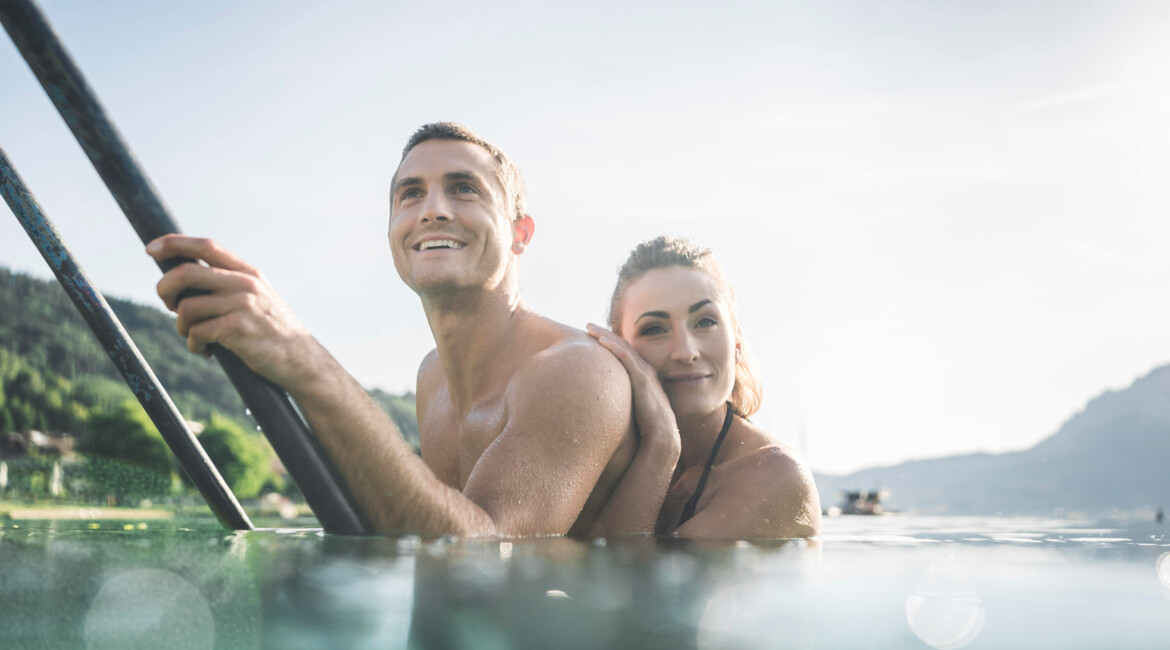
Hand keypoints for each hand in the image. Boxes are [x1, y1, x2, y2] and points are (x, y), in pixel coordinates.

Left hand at [147, 235, 321, 386]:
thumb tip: (182, 279)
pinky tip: (206, 352)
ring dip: (181, 326)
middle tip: (168, 306)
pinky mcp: (238, 329)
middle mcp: (244, 283)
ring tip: (194, 337)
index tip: (151, 249)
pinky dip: (193, 345)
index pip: (206, 246)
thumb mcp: (256, 297)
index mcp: (247, 272)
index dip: (175, 244)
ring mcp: (242, 305)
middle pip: (185, 273)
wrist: (300, 359)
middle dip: (164, 289)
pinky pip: (196, 333)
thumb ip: (228, 284)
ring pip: (186, 308)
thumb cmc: (271, 330)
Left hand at [586, 323, 679, 452]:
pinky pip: (626, 357)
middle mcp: (645, 371)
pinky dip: (613, 346)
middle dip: (604, 333)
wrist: (663, 437)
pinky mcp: (642, 379)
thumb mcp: (632, 410)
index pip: (625, 353)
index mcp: (644, 377)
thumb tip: (601, 406)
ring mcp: (644, 373)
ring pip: (622, 347)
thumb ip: (620, 402)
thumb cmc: (646, 429)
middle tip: (588, 326)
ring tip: (589, 327)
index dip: (610, 342)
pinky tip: (600, 340)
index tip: (595, 336)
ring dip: (605, 335)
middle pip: (622, 345)